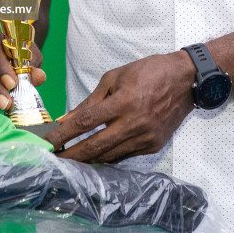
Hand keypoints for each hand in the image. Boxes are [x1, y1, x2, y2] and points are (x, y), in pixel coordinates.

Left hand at [45, 51, 193, 163]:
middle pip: (95, 146)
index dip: (64, 135)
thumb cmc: (148, 72)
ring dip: (87, 159)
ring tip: (70, 160)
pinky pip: (123, 156)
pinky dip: (106, 157)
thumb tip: (66, 119)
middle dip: (71, 156)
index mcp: (123, 103)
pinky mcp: (153, 146)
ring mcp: (145, 138)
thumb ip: (90, 101)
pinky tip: (93, 156)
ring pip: (109, 156)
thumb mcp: (114, 78)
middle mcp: (134, 124)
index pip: (86, 123)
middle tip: (54, 160)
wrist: (186, 80)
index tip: (47, 143)